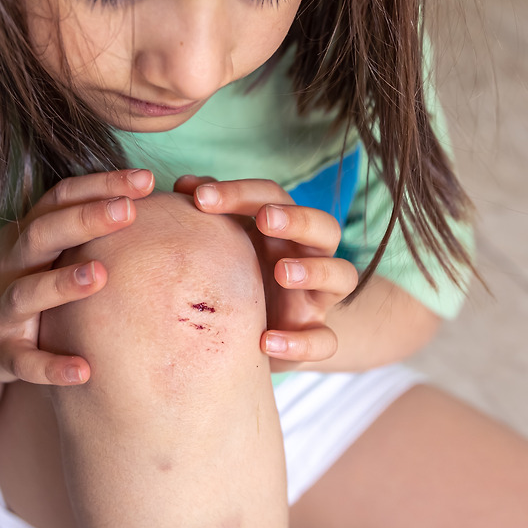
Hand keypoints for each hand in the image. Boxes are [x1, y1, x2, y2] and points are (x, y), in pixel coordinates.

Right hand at [0, 169, 154, 386]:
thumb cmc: (28, 284)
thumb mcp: (47, 251)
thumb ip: (85, 228)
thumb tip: (154, 199)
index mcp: (27, 235)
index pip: (61, 197)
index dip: (101, 185)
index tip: (146, 180)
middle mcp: (11, 265)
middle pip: (43, 234)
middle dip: (85, 220)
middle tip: (129, 211)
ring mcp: (2, 308)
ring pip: (28, 292)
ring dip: (62, 284)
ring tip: (101, 276)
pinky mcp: (0, 352)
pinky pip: (24, 361)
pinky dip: (51, 366)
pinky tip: (84, 371)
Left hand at [174, 174, 358, 370]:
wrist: (258, 331)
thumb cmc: (238, 276)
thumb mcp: (226, 243)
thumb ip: (210, 214)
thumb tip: (185, 184)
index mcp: (284, 228)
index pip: (273, 197)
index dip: (241, 192)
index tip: (200, 198)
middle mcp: (308, 256)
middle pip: (324, 227)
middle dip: (297, 219)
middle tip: (265, 219)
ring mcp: (316, 297)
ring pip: (342, 275)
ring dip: (315, 270)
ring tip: (283, 272)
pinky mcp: (314, 334)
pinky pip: (324, 340)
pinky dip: (301, 342)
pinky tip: (266, 342)